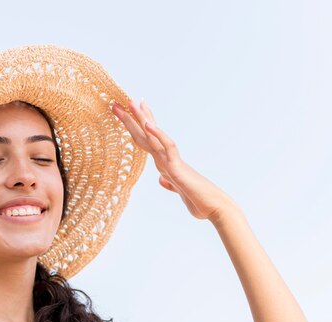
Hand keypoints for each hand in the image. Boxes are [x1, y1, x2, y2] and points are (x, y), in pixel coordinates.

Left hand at [112, 100, 237, 220]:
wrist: (213, 208)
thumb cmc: (199, 200)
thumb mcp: (178, 191)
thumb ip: (170, 184)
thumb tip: (162, 179)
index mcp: (164, 163)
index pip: (147, 141)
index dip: (138, 127)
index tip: (129, 112)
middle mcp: (166, 158)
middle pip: (146, 135)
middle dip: (132, 119)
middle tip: (117, 104)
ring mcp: (171, 160)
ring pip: (153, 136)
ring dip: (141, 119)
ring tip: (131, 103)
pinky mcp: (177, 167)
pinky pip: (167, 146)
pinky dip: (157, 134)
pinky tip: (147, 125)